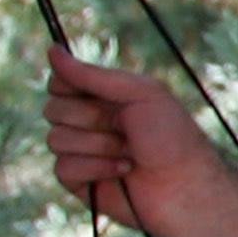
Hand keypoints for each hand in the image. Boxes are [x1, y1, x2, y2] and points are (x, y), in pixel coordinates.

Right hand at [44, 47, 237, 236]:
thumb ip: (92, 75)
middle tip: (126, 128)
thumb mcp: (139, 93)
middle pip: (53, 109)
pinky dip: (95, 168)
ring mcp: (82, 152)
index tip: (99, 95)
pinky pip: (63, 168)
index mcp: (103, 97)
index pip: (59, 83)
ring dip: (99, 146)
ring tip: (130, 154)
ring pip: (55, 139)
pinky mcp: (80, 181)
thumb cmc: (172, 137)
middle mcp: (89, 122)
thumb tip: (51, 50)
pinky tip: (123, 172)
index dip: (70, 87)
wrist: (186, 186)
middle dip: (93, 119)